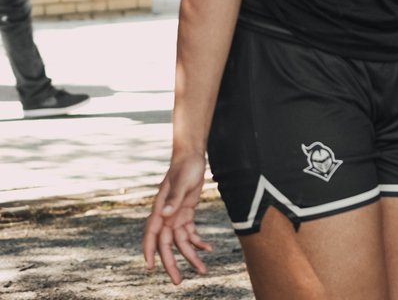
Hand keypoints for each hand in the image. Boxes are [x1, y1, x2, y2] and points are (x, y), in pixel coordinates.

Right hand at [142, 152, 211, 284]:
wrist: (192, 157)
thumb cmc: (185, 167)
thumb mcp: (182, 181)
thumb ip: (173, 197)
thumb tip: (165, 214)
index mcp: (160, 209)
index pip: (151, 234)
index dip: (149, 251)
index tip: (150, 267)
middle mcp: (165, 216)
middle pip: (166, 244)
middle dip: (171, 263)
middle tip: (178, 282)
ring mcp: (175, 216)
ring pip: (180, 242)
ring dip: (190, 256)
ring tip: (202, 270)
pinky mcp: (186, 213)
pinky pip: (190, 233)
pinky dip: (198, 242)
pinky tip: (208, 249)